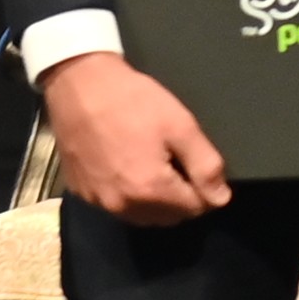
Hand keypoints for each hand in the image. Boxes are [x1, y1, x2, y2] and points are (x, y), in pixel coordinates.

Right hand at [38, 51, 232, 223]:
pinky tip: (123, 165)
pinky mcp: (81, 192)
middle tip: (174, 160)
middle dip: (179, 197)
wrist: (77, 83)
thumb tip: (221, 199)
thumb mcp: (179, 125)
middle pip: (167, 217)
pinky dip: (126, 195)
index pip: (194, 208)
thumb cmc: (132, 100)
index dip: (203, 187)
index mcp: (151, 191)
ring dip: (153, 200)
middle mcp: (123, 206)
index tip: (194, 163)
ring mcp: (98, 201)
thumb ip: (205, 166)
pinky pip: (115, 205)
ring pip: (140, 216)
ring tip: (150, 163)